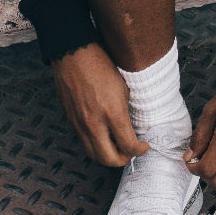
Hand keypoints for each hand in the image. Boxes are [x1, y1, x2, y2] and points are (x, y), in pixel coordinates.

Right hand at [52, 42, 149, 166]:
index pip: (128, 146)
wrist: (73, 54)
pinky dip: (95, 145)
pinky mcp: (71, 120)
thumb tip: (131, 128)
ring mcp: (80, 124)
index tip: (144, 146)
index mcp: (112, 113)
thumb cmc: (101, 65)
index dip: (140, 150)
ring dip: (107, 156)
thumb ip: (126, 112)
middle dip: (124, 160)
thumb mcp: (124, 87)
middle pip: (109, 159)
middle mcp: (94, 123)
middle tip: (131, 152)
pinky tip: (103, 136)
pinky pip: (84, 142)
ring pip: (93, 154)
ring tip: (118, 147)